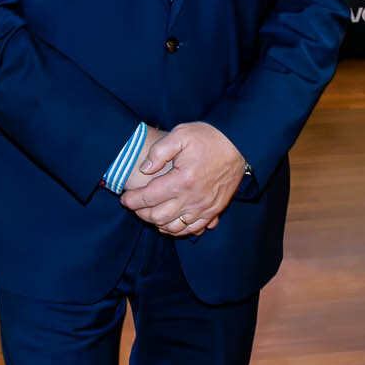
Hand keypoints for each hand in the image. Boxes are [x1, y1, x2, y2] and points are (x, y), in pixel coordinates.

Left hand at [120, 121, 242, 237]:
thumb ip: (159, 152)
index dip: (132, 200)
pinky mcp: (214, 210)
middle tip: (135, 205)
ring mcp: (205, 208)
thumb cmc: (209, 138)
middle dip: (141, 213)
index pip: (148, 198)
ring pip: (175, 228)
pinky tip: (171, 222)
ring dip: (158, 224)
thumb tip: (144, 169)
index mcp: (182, 181)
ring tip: (150, 214)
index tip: (124, 198)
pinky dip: (178, 230)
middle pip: (158, 217)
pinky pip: (193, 229)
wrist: (239, 144)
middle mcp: (192, 199)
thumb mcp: (181, 134)